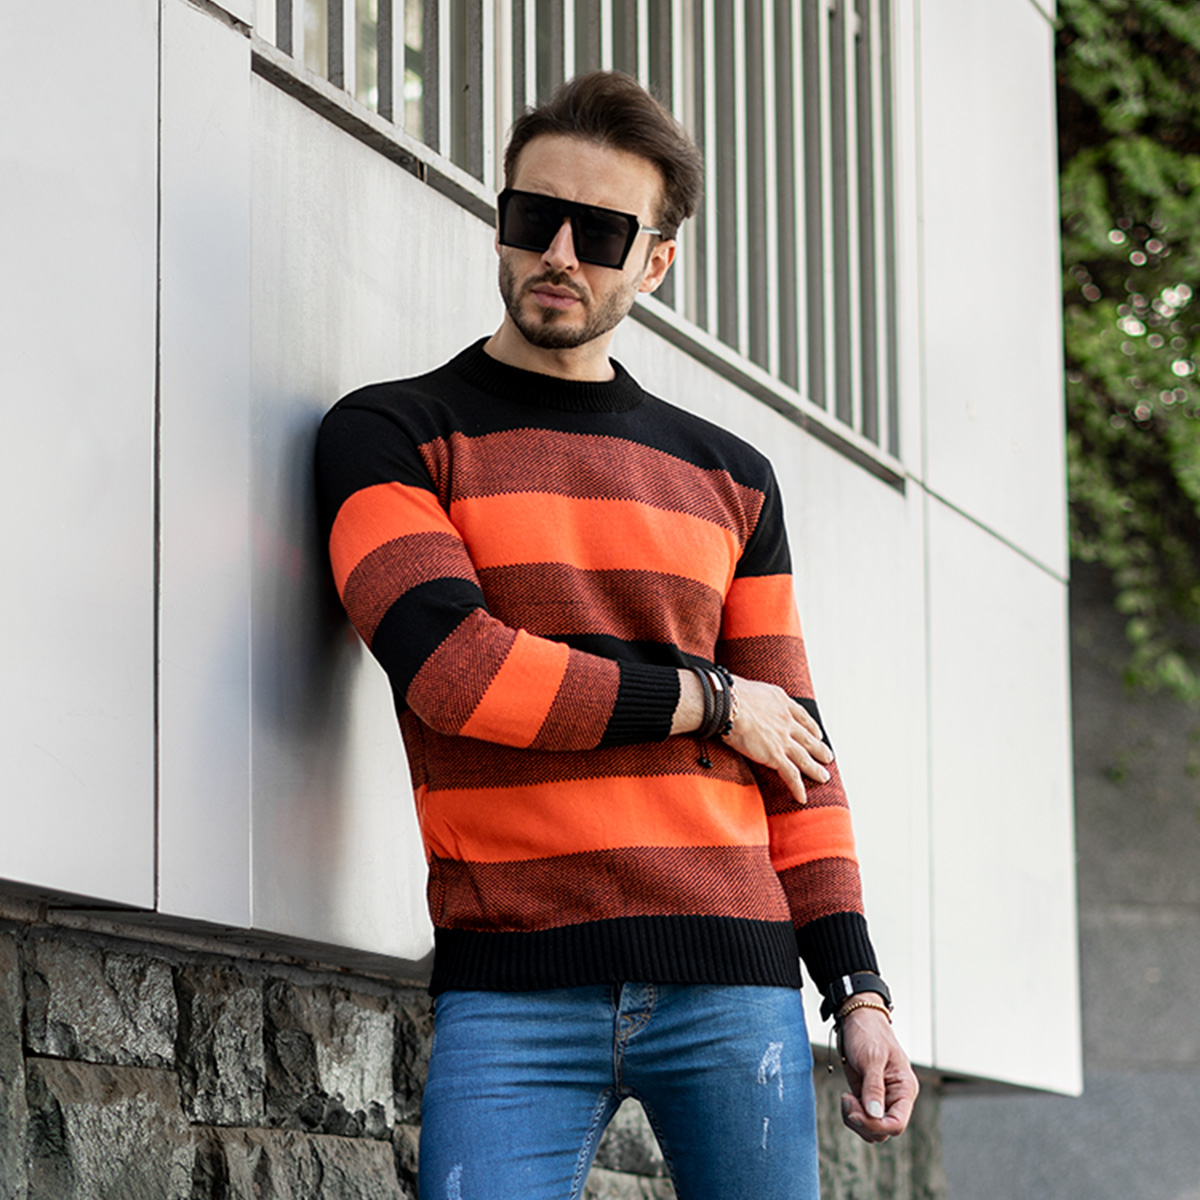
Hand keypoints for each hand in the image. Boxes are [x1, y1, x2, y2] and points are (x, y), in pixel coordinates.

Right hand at [723, 675, 833, 804]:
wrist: (729, 704)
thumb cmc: (730, 694)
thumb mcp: (748, 688)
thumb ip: (753, 697)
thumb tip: (742, 699)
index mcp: (781, 702)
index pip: (802, 717)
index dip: (812, 727)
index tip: (817, 734)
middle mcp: (786, 721)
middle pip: (808, 738)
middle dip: (819, 749)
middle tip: (827, 757)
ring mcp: (783, 739)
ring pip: (804, 758)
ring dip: (815, 769)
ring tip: (823, 777)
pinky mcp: (775, 755)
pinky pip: (791, 774)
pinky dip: (798, 787)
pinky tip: (802, 797)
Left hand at [836, 1007, 918, 1143]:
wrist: (856, 1018)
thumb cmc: (869, 1032)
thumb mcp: (872, 1057)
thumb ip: (873, 1086)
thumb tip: (875, 1114)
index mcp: (904, 1088)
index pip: (897, 1124)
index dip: (877, 1125)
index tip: (856, 1112)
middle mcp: (895, 1097)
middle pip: (883, 1130)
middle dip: (863, 1122)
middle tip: (846, 1100)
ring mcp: (880, 1099)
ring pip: (872, 1129)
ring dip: (856, 1120)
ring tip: (845, 1099)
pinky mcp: (866, 1096)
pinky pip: (862, 1119)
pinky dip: (851, 1115)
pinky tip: (846, 1098)